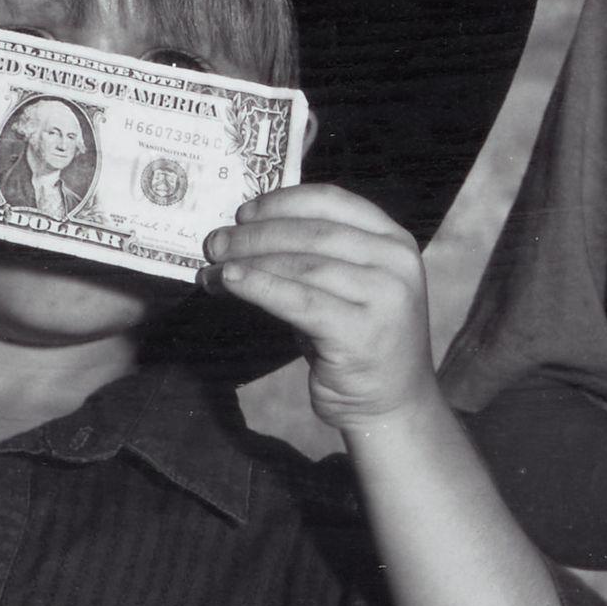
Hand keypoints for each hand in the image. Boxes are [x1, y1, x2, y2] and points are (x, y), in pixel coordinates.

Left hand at [206, 183, 436, 431]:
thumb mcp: (347, 288)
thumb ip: (315, 257)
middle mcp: (395, 262)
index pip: (332, 201)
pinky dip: (258, 287)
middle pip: (311, 233)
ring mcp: (384, 297)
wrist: (392, 404)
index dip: (281, 202)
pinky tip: (230, 283)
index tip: (243, 213)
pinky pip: (298, 301)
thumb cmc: (358, 342)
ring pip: (300, 265)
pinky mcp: (361, 332)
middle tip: (214, 243)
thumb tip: (244, 235)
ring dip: (247, 263)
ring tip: (211, 271)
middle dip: (254, 235)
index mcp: (394, 240)